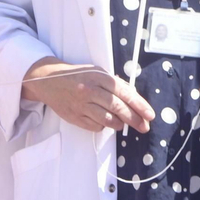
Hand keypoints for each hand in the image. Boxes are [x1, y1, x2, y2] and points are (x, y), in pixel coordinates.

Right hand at [24, 60, 153, 132]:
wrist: (49, 80)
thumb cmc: (79, 76)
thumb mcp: (97, 72)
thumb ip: (115, 83)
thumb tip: (134, 97)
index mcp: (100, 77)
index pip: (124, 93)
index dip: (139, 105)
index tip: (150, 115)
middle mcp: (91, 91)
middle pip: (118, 108)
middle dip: (134, 119)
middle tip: (144, 127)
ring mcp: (82, 105)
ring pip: (107, 120)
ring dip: (119, 124)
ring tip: (123, 123)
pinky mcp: (75, 117)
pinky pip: (95, 126)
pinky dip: (104, 126)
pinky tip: (106, 122)